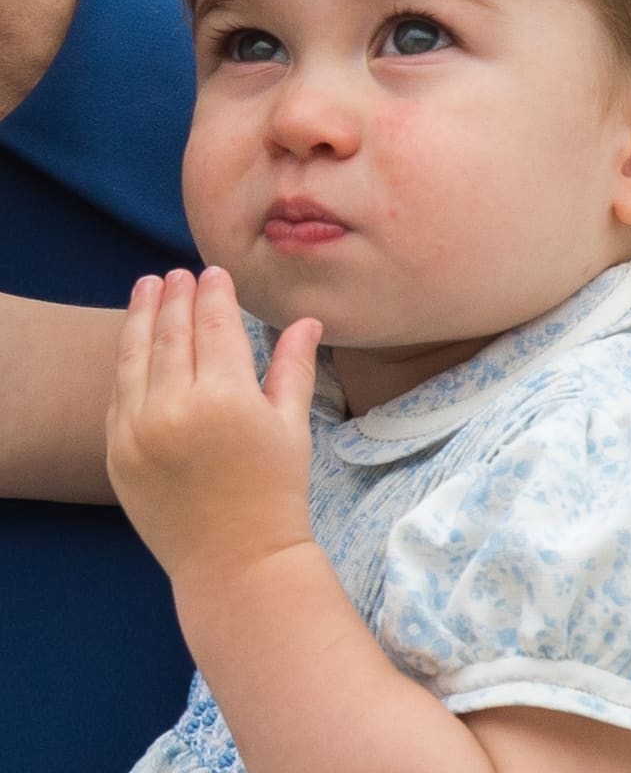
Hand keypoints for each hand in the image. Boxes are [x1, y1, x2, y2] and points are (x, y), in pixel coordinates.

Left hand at [106, 266, 322, 592]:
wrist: (235, 563)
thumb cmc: (276, 492)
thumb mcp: (292, 426)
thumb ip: (294, 367)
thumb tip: (307, 320)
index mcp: (226, 397)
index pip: (215, 324)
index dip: (214, 293)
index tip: (214, 273)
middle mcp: (176, 408)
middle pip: (172, 333)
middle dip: (176, 297)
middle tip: (178, 273)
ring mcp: (139, 431)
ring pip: (136, 356)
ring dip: (141, 316)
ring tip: (147, 287)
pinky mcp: (118, 454)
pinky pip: (118, 395)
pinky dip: (127, 362)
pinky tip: (135, 343)